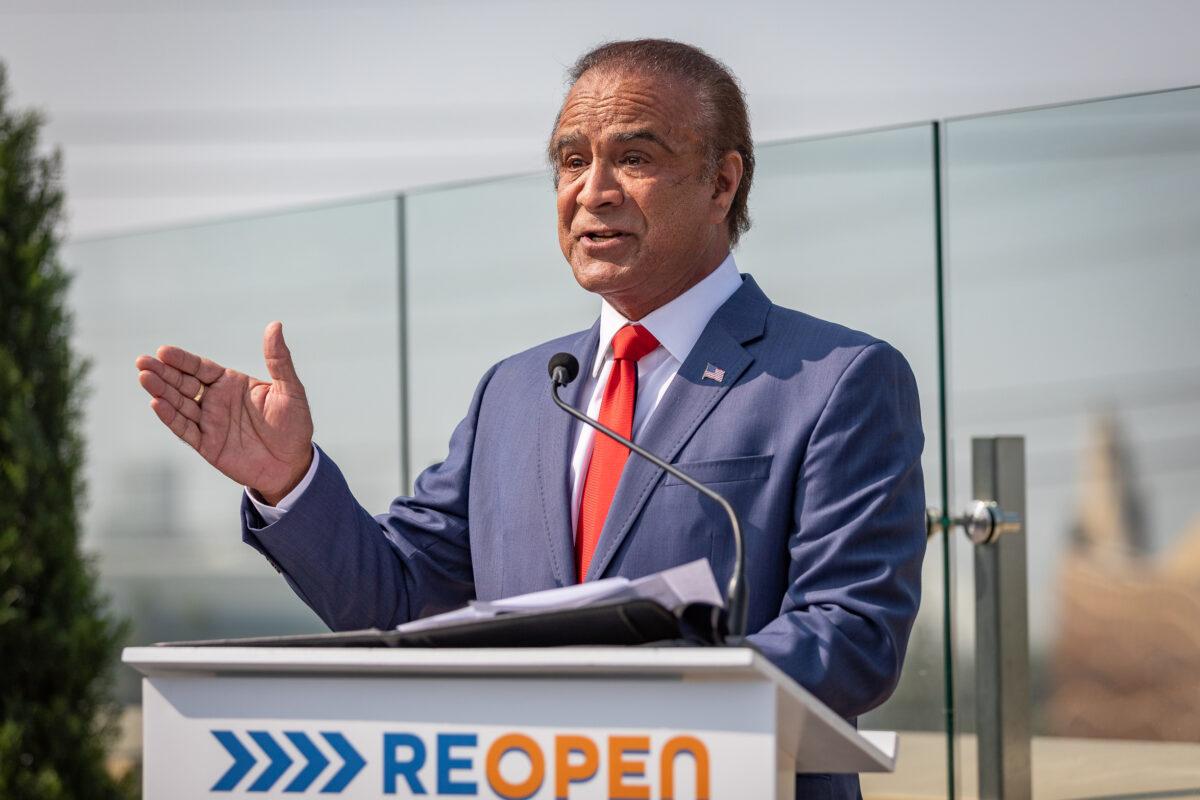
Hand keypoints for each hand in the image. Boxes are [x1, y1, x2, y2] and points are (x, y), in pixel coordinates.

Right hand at [135, 321, 313, 504]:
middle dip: (162, 372)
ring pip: (179, 404)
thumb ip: (279, 360)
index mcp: (231, 383)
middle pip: (183, 382)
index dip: (182, 360)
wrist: (293, 465)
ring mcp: (209, 422)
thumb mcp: (290, 390)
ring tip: (144, 378)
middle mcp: (216, 400)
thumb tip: (276, 325)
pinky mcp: (207, 445)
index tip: (163, 351)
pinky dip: (171, 417)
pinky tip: (157, 404)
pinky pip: (185, 429)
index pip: (201, 367)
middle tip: (142, 362)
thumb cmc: (294, 425)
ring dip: (161, 391)